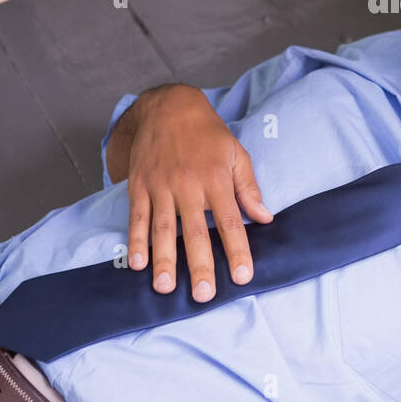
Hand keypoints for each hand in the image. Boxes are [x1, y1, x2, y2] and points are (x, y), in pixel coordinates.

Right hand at [121, 85, 272, 300]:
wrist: (168, 107)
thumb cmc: (207, 134)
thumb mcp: (235, 154)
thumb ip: (248, 187)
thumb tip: (265, 218)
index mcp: (216, 179)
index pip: (230, 221)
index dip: (237, 250)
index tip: (243, 276)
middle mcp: (188, 185)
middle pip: (195, 231)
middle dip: (200, 264)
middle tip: (204, 295)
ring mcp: (161, 186)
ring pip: (162, 228)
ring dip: (163, 260)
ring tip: (165, 287)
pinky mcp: (139, 185)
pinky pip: (136, 217)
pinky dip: (135, 240)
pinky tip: (137, 263)